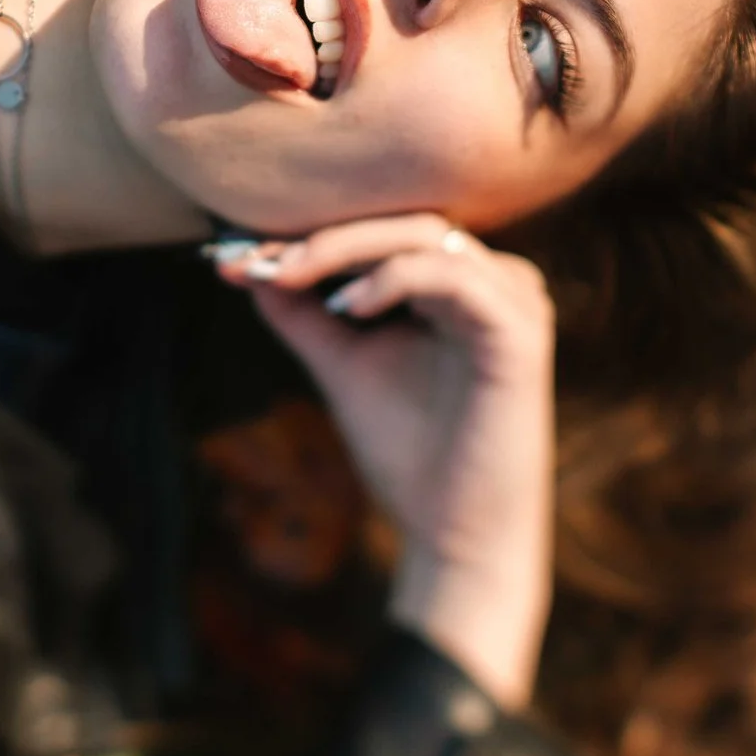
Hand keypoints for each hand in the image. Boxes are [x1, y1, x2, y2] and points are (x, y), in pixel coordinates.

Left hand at [214, 214, 553, 706]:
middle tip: (253, 258)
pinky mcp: (520, 333)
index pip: (383, 231)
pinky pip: (452, 277)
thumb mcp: (344, 367)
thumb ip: (306, 316)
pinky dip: (392, 280)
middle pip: (402, 220)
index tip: (234, 255)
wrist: (456, 535)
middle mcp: (493, 282)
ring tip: (289, 274)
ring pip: (425, 236)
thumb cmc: (412, 455)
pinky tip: (346, 308)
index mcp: (459, 285)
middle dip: (319, 234)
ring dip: (346, 248)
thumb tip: (248, 266)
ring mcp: (513, 302)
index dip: (309, 234)